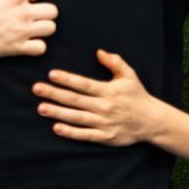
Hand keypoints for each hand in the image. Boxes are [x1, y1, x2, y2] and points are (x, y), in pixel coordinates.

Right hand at [0, 0, 56, 63]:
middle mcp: (22, 13)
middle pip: (53, 10)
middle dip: (44, 10)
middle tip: (32, 14)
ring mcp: (21, 32)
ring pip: (51, 28)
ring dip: (43, 28)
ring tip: (31, 28)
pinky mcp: (17, 48)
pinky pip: (41, 48)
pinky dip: (37, 46)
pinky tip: (27, 43)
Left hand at [32, 49, 166, 146]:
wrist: (151, 121)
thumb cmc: (137, 95)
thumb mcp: (129, 75)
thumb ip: (115, 62)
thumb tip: (98, 51)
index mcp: (108, 91)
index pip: (84, 84)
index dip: (67, 79)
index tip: (51, 74)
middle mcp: (104, 107)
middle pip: (75, 100)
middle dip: (54, 94)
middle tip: (36, 89)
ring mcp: (104, 123)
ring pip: (76, 117)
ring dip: (57, 113)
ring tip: (41, 108)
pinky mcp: (105, 137)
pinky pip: (85, 135)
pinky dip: (70, 132)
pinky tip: (56, 127)